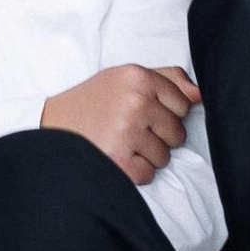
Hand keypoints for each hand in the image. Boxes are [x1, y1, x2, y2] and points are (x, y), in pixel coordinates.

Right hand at [43, 60, 194, 185]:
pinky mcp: (119, 160)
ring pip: (165, 156)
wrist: (49, 127)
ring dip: (146, 156)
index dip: (166, 113)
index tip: (143, 113)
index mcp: (138, 76)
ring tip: (120, 143)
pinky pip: (149, 174)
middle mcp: (136, 101)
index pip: (184, 103)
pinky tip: (115, 157)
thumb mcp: (124, 79)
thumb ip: (166, 79)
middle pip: (177, 132)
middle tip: (129, 130)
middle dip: (158, 136)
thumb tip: (200, 95)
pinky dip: (134, 172)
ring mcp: (127, 131)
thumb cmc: (91, 103)